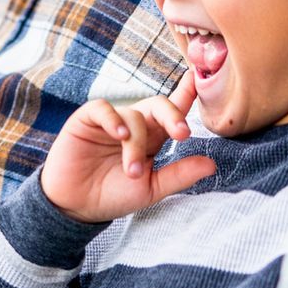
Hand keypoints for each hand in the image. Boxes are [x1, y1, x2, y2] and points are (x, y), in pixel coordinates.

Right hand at [40, 77, 215, 222]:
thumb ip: (179, 175)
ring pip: (133, 116)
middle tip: (182, 133)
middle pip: (158, 105)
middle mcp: (134, 126)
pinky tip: (119, 136)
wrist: (75, 206)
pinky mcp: (86, 120)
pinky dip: (113, 120)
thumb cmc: (112, 196)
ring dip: (136, 145)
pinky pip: (103, 109)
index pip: (172, 112)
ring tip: (130, 171)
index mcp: (152, 139)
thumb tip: (212, 164)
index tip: (197, 80)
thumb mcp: (151, 189)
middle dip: (172, 115)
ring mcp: (111, 121)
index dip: (185, 95)